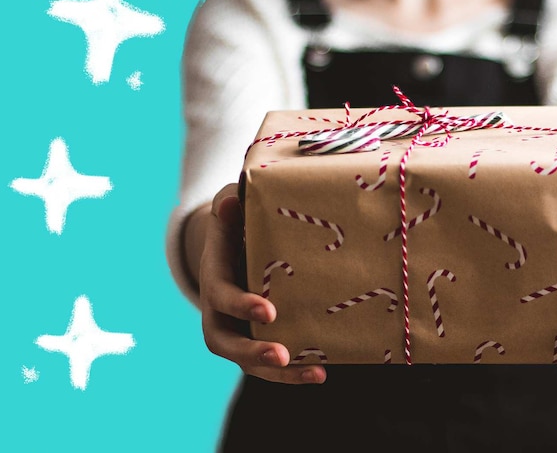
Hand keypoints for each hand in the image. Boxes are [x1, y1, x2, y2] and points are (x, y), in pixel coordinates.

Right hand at [199, 183, 326, 383]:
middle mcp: (219, 312)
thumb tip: (231, 203)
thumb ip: (230, 205)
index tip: (269, 310)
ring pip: (248, 362)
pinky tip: (321, 372)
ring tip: (315, 373)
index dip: (241, 305)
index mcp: (214, 278)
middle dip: (253, 351)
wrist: (233, 245)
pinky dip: (293, 373)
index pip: (221, 297)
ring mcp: (237, 330)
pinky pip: (269, 364)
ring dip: (279, 373)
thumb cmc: (236, 223)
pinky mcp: (256, 340)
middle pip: (225, 342)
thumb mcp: (231, 208)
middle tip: (281, 355)